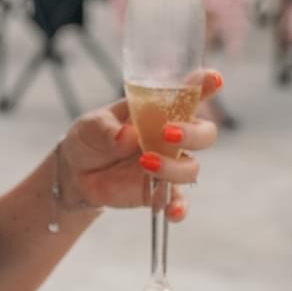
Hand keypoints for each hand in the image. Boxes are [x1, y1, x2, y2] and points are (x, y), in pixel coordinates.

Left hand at [58, 70, 221, 221]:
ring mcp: (168, 164)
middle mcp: (170, 136)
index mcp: (157, 110)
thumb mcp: (91, 126)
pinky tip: (172, 211)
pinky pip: (179, 201)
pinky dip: (179, 208)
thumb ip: (108, 130)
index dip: (204, 86)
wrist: (77, 172)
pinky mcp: (159, 191)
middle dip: (193, 134)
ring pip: (191, 167)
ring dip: (174, 167)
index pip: (187, 95)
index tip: (214, 80)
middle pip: (204, 134)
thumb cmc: (90, 138)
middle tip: (167, 134)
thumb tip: (127, 136)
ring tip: (145, 163)